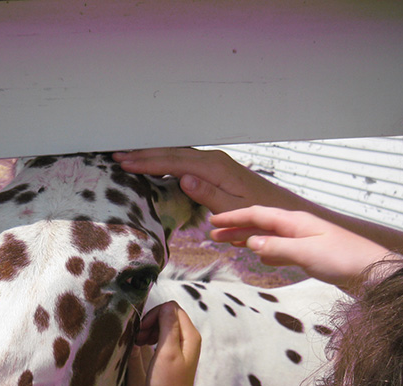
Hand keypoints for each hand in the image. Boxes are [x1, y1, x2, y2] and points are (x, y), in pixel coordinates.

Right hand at [113, 147, 306, 214]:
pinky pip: (184, 162)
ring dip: (153, 156)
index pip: (174, 162)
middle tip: (117, 155)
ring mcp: (215, 164)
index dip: (147, 162)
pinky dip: (166, 162)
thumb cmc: (261, 215)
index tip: (124, 162)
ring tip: (129, 157)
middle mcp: (214, 161)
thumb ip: (208, 193)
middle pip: (172, 153)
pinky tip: (156, 166)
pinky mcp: (216, 170)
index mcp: (215, 168)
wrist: (285, 213)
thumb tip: (183, 177)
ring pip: (177, 155)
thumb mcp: (233, 209)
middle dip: (144, 154)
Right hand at [126, 302, 200, 385]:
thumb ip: (168, 327)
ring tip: (138, 343)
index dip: (154, 315)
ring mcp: (183, 346)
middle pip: (168, 315)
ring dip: (149, 330)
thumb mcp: (166, 352)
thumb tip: (165, 306)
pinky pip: (163, 336)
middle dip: (150, 322)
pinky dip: (152, 338)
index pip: (171, 308)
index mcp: (189, 335)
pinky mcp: (175, 354)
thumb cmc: (167, 383)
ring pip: (164, 325)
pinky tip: (144, 348)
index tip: (142, 331)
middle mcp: (189, 337)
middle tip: (137, 338)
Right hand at [210, 205, 402, 289]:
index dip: (234, 218)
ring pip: (268, 236)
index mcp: (295, 222)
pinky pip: (279, 248)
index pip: (258, 215)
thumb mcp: (307, 253)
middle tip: (212, 234)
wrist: (374, 273)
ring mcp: (303, 240)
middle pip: (260, 224)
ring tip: (229, 242)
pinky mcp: (309, 254)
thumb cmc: (345, 260)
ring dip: (247, 238)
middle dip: (236, 227)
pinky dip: (264, 250)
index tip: (213, 222)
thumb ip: (278, 247)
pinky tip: (259, 256)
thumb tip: (251, 241)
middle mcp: (297, 227)